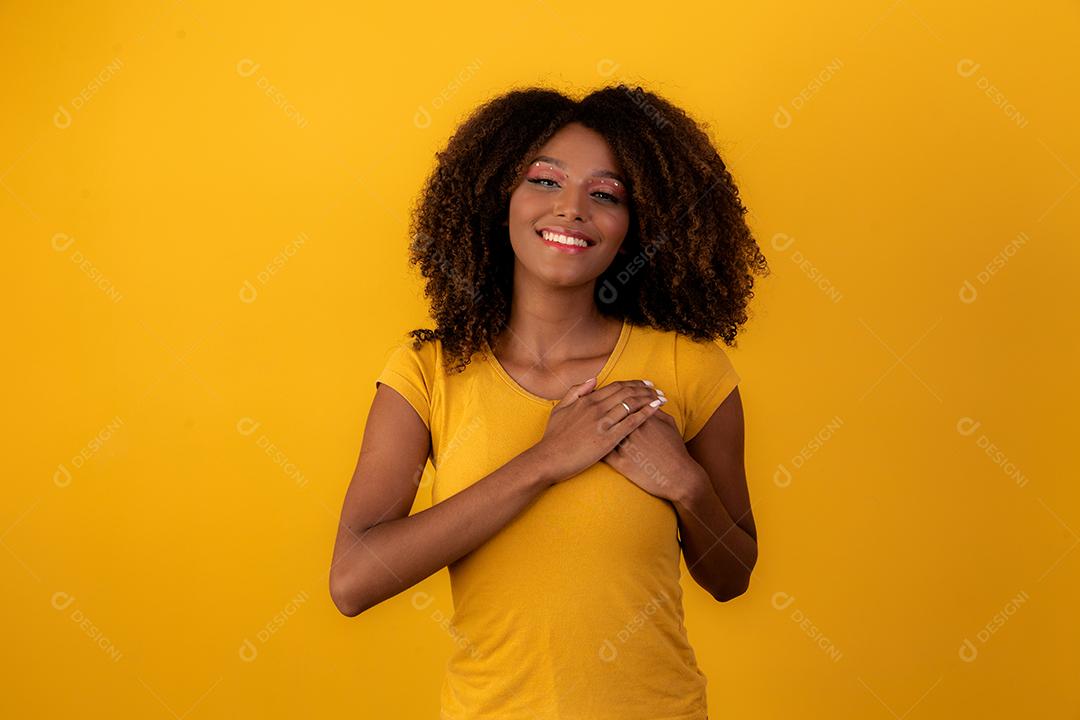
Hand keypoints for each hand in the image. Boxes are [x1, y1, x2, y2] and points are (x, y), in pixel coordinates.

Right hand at [532, 378, 665, 483]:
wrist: (549, 459)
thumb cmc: (553, 437)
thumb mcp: (560, 409)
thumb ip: (576, 392)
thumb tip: (593, 380)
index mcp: (586, 400)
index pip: (615, 386)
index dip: (633, 383)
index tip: (645, 384)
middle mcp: (596, 407)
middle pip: (626, 392)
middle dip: (645, 389)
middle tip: (657, 389)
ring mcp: (603, 422)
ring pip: (631, 403)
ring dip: (649, 398)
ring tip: (661, 397)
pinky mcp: (608, 438)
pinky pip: (631, 422)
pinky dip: (646, 412)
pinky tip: (656, 408)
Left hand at [602, 406, 696, 502]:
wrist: (679, 477)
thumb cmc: (676, 450)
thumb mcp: (670, 425)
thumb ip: (656, 410)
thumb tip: (646, 400)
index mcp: (644, 419)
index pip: (624, 402)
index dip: (617, 400)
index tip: (613, 401)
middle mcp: (632, 430)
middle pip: (611, 414)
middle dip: (604, 411)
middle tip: (599, 412)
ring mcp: (625, 447)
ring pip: (604, 432)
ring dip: (597, 428)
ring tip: (593, 426)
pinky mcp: (621, 464)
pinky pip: (603, 453)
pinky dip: (596, 447)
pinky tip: (594, 444)